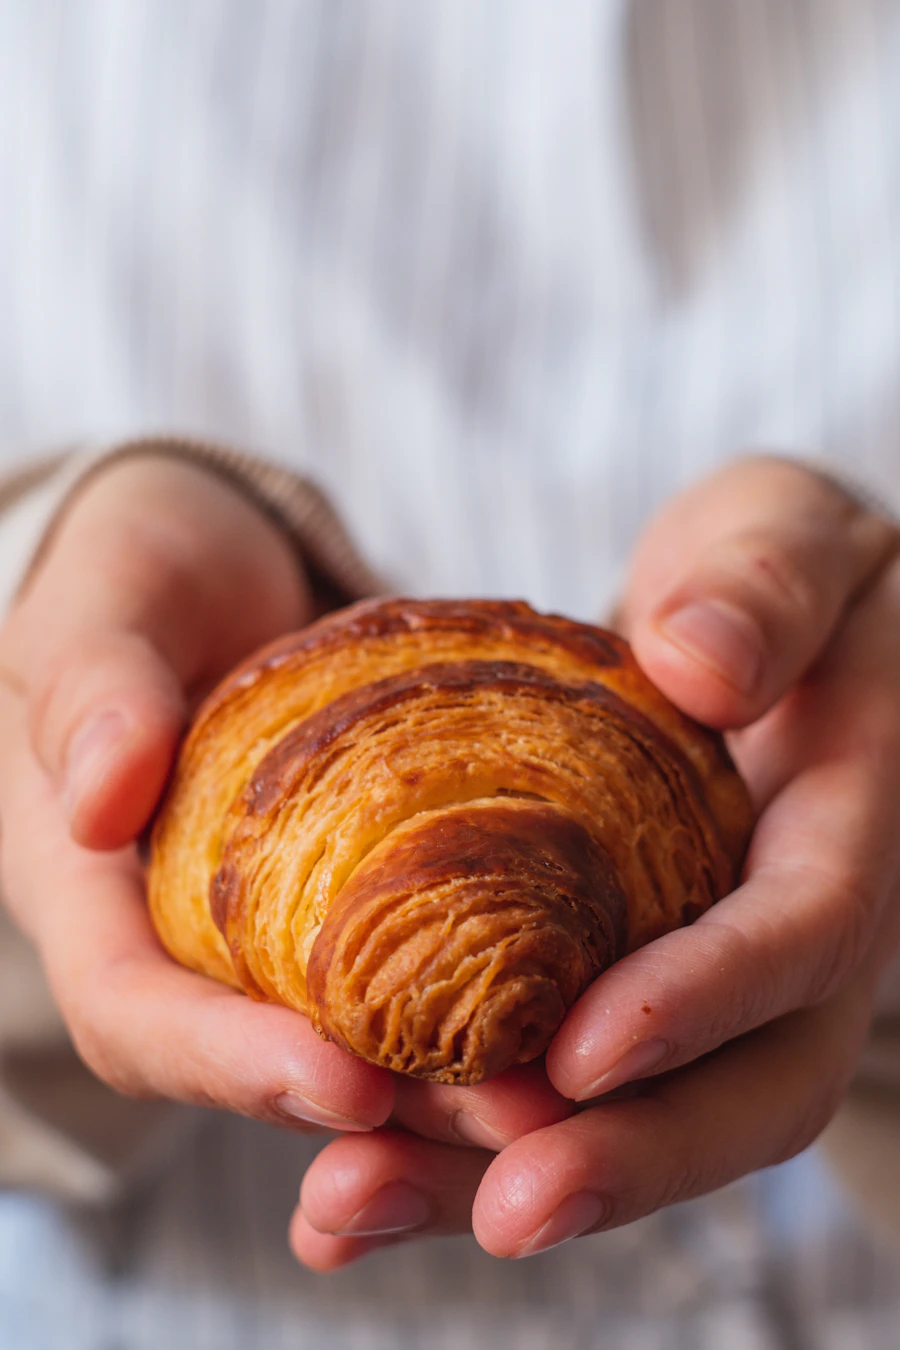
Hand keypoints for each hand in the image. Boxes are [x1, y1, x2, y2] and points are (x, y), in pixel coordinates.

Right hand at [0, 454, 570, 1158]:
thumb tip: (100, 797)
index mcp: (91, 891)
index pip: (137, 1013)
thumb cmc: (140, 568)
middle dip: (383, 1103)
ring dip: (452, 1075)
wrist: (214, 562)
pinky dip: (481, 990)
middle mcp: (178, 935)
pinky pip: (406, 961)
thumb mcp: (105, 599)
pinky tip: (581, 988)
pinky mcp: (345, 894)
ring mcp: (266, 923)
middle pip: (264, 1058)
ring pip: (351, 1031)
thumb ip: (93, 684)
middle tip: (514, 1112)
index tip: (348, 1085)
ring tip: (569, 1085)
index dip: (230, 1064)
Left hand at [291, 456, 899, 1268]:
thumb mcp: (783, 534)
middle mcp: (794, 937)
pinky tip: (345, 1177)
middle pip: (743, 1089)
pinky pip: (564, 1093)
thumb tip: (704, 667)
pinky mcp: (629, 995)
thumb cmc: (767, 573)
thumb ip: (766, 582)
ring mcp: (714, 982)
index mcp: (845, 826)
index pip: (803, 934)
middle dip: (629, 1158)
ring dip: (507, 1184)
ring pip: (646, 1123)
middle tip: (504, 1207)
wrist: (744, 632)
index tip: (584, 1043)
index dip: (707, 997)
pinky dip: (458, 1148)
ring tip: (356, 1209)